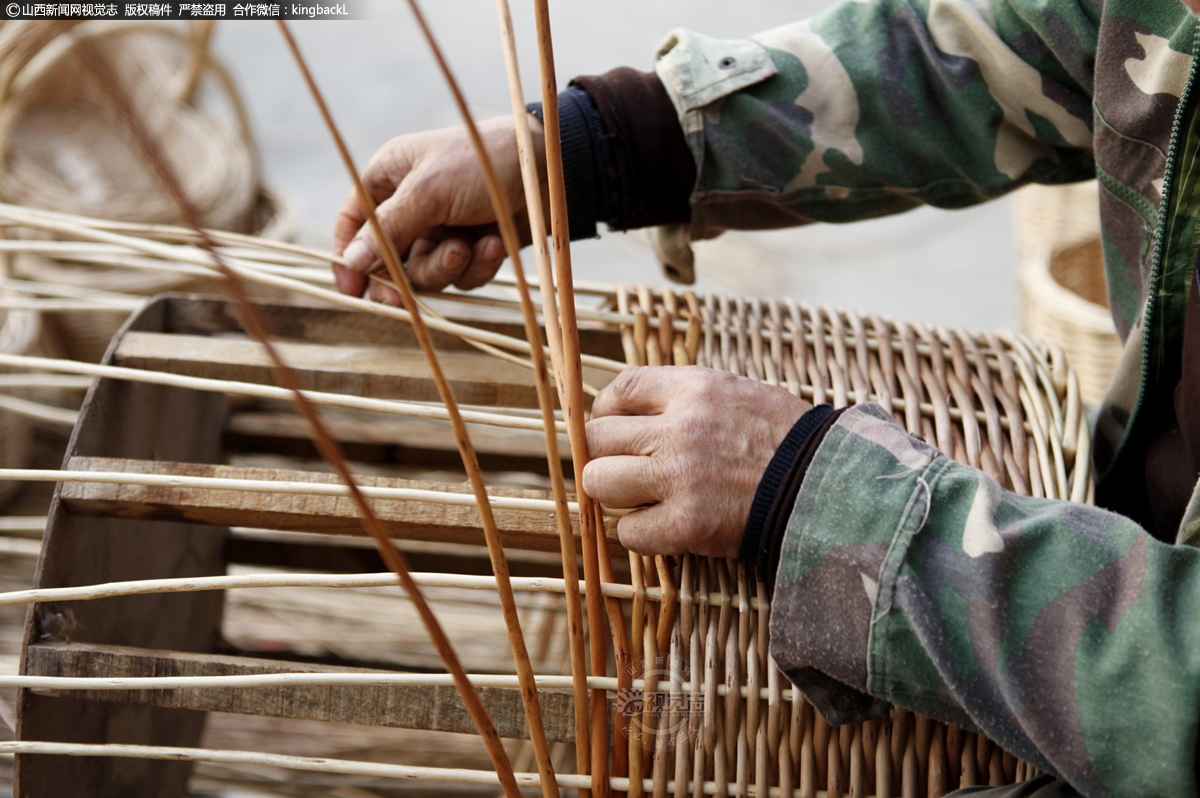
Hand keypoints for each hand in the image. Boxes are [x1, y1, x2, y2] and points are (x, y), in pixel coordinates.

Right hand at [332, 115, 545, 302]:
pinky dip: (477, 265)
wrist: (548, 172)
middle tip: (402, 299)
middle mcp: (412, 204)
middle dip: (403, 276)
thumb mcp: (429, 191)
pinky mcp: (473, 246)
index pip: (352, 221)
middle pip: (388, 258)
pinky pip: (462, 275)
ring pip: (427, 272)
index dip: (348, 256)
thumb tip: (351, 261)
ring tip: (469, 247)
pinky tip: (494, 244)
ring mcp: (443, 227)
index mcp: (390, 177)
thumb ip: (388, 228)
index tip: (351, 290)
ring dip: (447, 267)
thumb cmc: (483, 162)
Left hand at [583, 366, 811, 557]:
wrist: (830, 489)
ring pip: (600, 484)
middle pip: (597, 439)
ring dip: (617, 496)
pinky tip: (668, 527)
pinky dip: (642, 534)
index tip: (616, 430)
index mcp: (695, 388)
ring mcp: (681, 477)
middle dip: (607, 457)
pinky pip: (628, 532)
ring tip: (646, 499)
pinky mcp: (687, 525)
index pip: (619, 390)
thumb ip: (683, 398)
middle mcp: (681, 428)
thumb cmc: (785, 442)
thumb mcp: (736, 394)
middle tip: (630, 471)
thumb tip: (628, 412)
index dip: (607, 413)